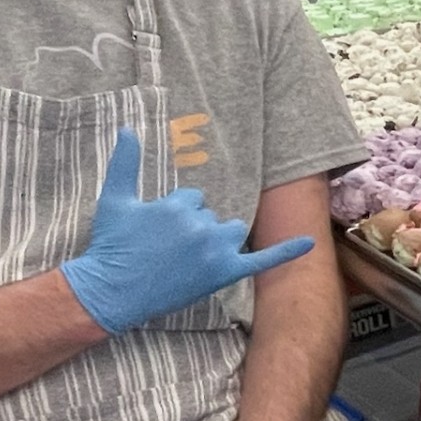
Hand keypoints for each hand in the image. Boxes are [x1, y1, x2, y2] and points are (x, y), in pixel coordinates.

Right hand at [61, 129, 313, 334]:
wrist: (111, 291)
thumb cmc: (111, 245)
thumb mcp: (113, 200)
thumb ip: (124, 162)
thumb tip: (127, 128)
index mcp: (180, 205)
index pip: (194, 198)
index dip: (177, 214)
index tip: (158, 232)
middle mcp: (202, 225)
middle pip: (212, 216)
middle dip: (195, 228)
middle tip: (168, 249)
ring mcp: (215, 250)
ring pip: (232, 231)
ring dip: (219, 239)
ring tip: (190, 257)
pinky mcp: (224, 272)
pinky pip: (263, 260)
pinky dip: (287, 251)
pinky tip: (309, 243)